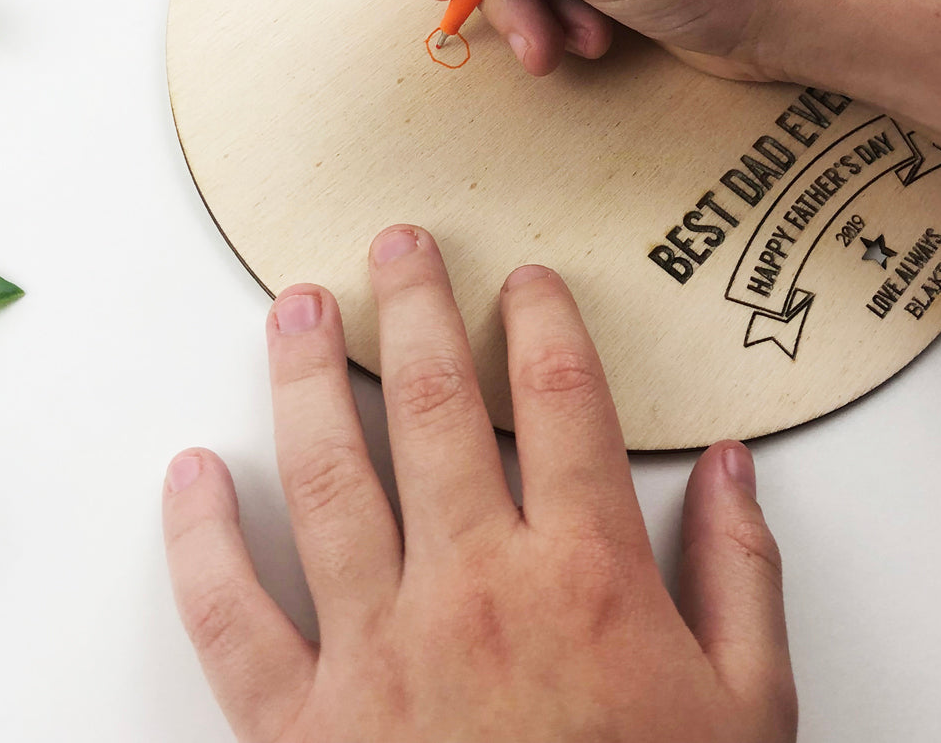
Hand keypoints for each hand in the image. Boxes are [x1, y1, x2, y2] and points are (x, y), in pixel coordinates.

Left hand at [163, 225, 796, 741]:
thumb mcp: (748, 709)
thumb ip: (743, 574)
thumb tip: (734, 467)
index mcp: (587, 577)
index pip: (565, 401)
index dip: (546, 322)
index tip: (528, 280)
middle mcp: (476, 590)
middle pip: (439, 409)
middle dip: (418, 310)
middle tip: (398, 245)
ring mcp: (380, 653)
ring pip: (330, 478)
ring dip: (310, 380)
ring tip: (300, 309)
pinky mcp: (301, 729)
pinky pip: (233, 617)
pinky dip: (201, 541)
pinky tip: (191, 474)